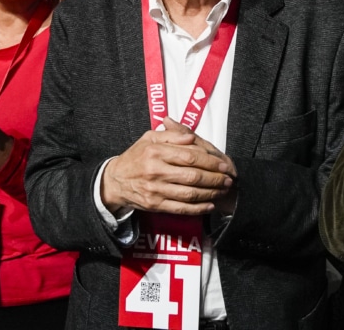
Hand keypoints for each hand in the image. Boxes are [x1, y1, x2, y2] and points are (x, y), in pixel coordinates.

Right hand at [100, 121, 234, 215]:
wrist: (115, 181)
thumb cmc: (136, 157)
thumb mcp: (149, 138)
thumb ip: (171, 135)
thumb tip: (191, 137)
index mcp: (156, 152)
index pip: (189, 156)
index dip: (209, 161)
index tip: (223, 164)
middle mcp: (156, 171)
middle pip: (193, 176)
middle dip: (215, 178)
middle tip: (228, 179)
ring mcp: (156, 190)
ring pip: (190, 194)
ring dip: (211, 193)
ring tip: (223, 190)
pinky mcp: (156, 205)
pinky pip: (181, 208)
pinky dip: (198, 208)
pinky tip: (210, 205)